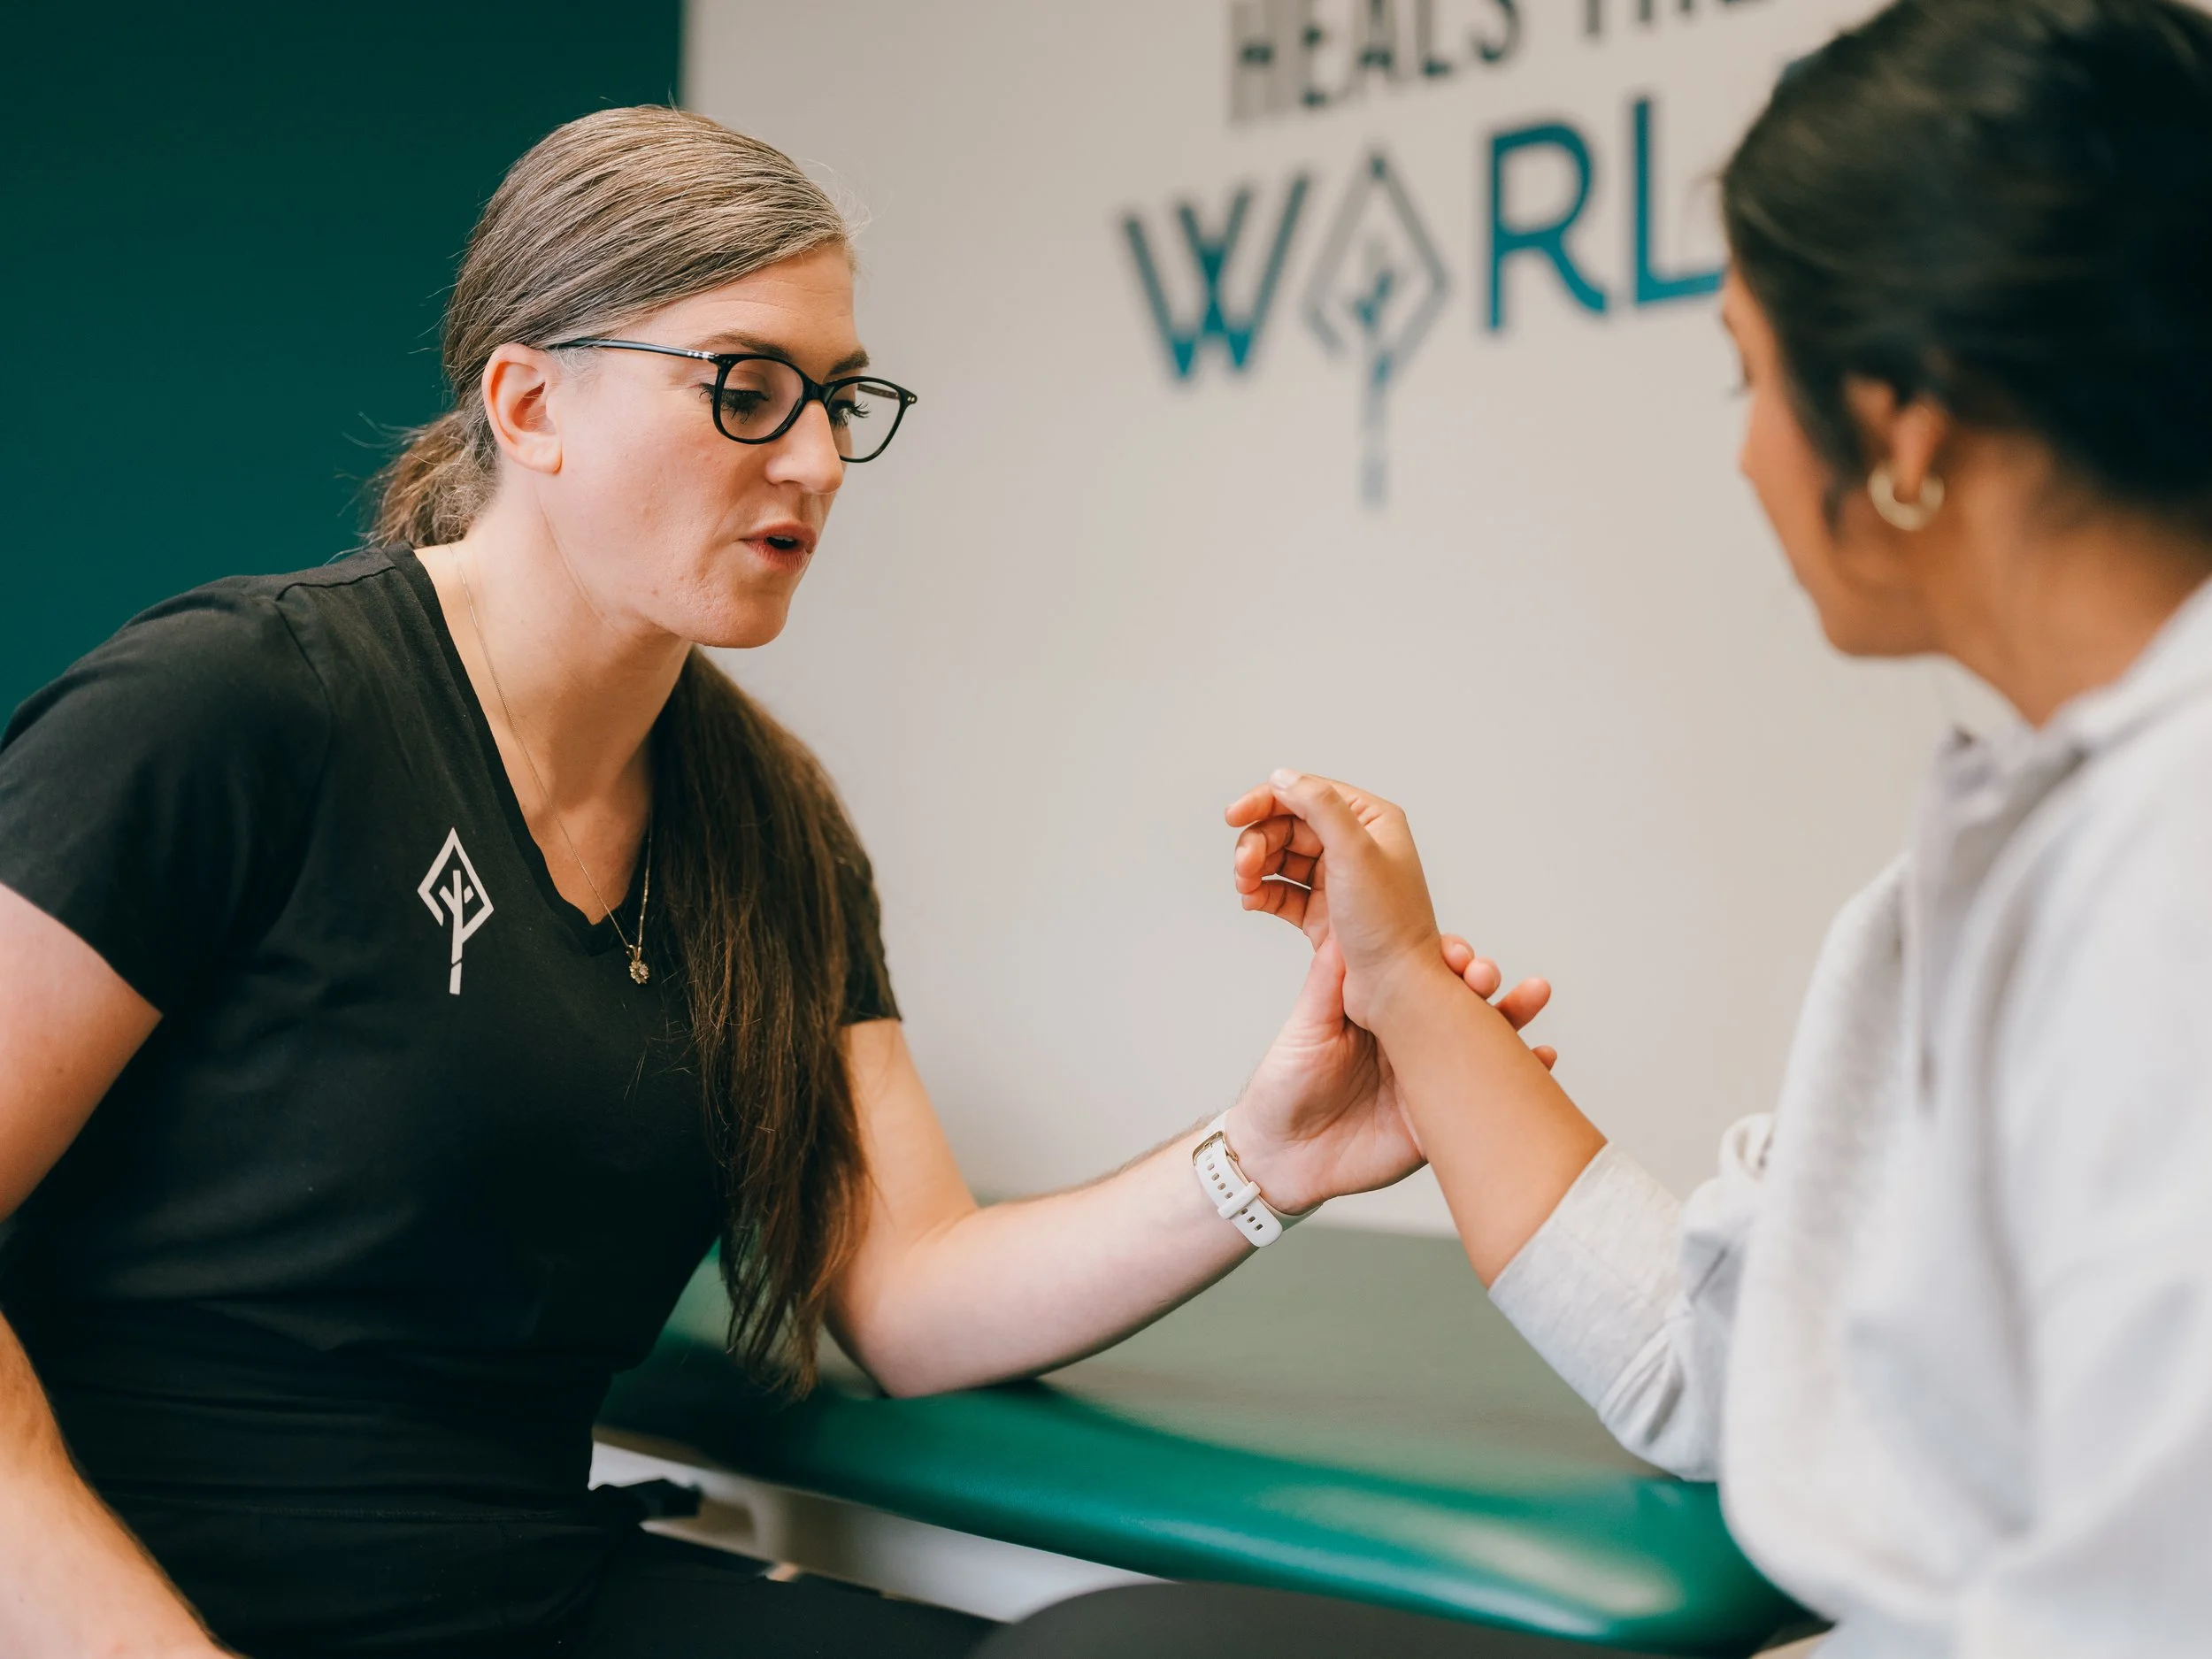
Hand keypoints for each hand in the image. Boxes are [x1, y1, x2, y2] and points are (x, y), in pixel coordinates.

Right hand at [1227, 771, 1448, 1025]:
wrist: (1397, 990)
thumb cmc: (1388, 924)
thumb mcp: (1354, 851)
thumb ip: (1319, 805)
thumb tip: (1283, 778)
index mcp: (1371, 822)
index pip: (1308, 794)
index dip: (1267, 800)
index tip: (1233, 816)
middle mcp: (1356, 847)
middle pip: (1289, 827)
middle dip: (1259, 842)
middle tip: (1243, 866)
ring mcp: (1340, 881)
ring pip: (1282, 859)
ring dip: (1256, 868)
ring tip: (1245, 887)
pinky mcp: (1325, 913)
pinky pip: (1283, 892)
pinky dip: (1263, 893)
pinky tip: (1252, 901)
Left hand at [1229, 935, 1556, 1215]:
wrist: (1279, 1156)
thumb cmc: (1285, 1084)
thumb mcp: (1307, 1027)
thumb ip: (1330, 984)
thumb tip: (1347, 928)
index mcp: (1382, 1010)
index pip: (1424, 974)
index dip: (1446, 958)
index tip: (1458, 952)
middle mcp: (1413, 1039)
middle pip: (1461, 1001)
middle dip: (1483, 982)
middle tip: (1488, 976)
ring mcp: (1430, 1078)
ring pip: (1483, 1042)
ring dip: (1513, 1015)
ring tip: (1534, 994)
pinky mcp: (1439, 1120)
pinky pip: (1487, 1097)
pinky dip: (1523, 1075)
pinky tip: (1544, 1059)